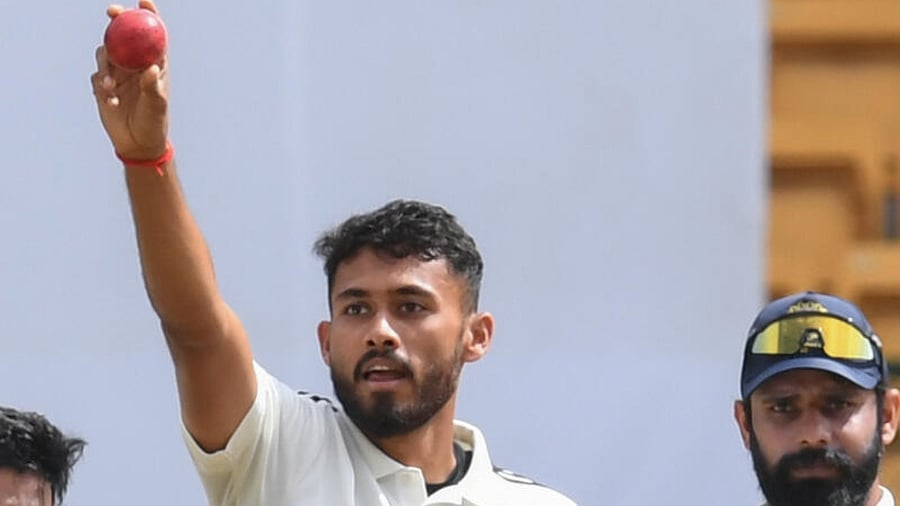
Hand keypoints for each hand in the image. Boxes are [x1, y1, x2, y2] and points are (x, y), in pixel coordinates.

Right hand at [91, 0, 168, 159]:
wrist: (138, 143)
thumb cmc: (154, 123)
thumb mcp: (156, 105)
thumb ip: (152, 87)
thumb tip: (150, 68)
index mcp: (154, 64)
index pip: (153, 35)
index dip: (149, 16)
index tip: (144, 1)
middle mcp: (135, 64)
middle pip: (123, 35)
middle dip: (117, 19)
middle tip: (113, 12)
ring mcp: (118, 73)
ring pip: (106, 52)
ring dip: (106, 64)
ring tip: (111, 87)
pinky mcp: (103, 85)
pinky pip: (97, 76)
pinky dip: (102, 85)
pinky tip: (111, 101)